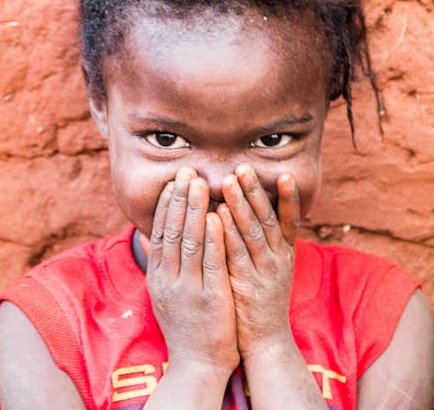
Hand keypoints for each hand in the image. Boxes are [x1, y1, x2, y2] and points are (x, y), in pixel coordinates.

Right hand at [146, 167, 239, 378]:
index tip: (173, 180)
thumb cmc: (186, 325)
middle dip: (179, 198)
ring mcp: (187, 289)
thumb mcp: (165, 292)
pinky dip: (212, 238)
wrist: (197, 367)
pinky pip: (210, 263)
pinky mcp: (209, 298)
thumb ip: (162, 262)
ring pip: (189, 241)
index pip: (160, 232)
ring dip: (194, 209)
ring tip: (200, 183)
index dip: (166, 204)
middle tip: (186, 170)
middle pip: (172, 231)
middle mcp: (168, 279)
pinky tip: (216, 216)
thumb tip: (150, 234)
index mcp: (157, 276)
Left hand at [217, 164, 298, 358]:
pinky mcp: (247, 285)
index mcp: (285, 253)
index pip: (291, 220)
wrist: (265, 343)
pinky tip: (218, 214)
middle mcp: (279, 259)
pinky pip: (237, 254)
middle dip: (256, 191)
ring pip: (254, 232)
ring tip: (229, 181)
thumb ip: (261, 240)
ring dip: (241, 205)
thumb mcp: (269, 267)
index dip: (289, 197)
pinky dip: (228, 232)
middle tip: (243, 166)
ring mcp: (265, 272)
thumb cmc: (261, 300)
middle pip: (269, 219)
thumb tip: (249, 208)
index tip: (285, 173)